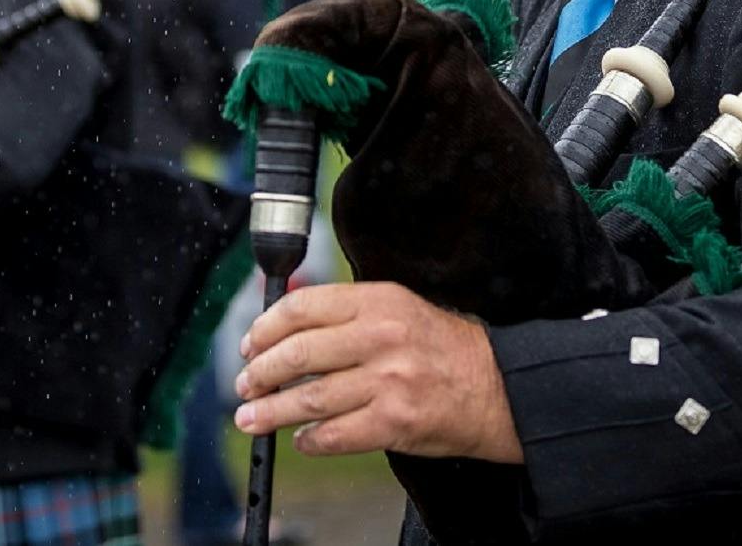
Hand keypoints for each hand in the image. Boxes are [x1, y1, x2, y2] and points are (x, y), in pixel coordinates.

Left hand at [233, 281, 522, 462]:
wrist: (495, 387)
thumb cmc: (441, 348)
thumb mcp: (398, 308)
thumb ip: (348, 312)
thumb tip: (285, 325)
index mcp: (379, 301)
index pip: (302, 308)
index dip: (264, 328)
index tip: (249, 345)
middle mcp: (381, 337)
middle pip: (297, 354)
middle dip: (260, 373)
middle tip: (245, 384)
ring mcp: (387, 381)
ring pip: (308, 399)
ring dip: (270, 412)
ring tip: (251, 417)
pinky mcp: (394, 422)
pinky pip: (334, 435)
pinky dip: (309, 440)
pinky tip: (300, 439)